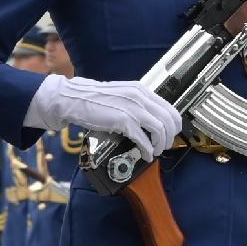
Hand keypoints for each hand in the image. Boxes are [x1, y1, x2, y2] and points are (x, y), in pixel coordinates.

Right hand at [29, 73, 181, 158]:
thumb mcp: (120, 97)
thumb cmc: (94, 100)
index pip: (170, 108)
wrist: (73, 100)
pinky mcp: (123, 121)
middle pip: (169, 119)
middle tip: (164, 146)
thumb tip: (148, 123)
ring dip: (161, 144)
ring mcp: (132, 109)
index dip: (174, 125)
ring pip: (161, 129)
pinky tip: (146, 155)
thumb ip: (136, 105)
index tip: (170, 134)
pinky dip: (147, 150)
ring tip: (155, 151)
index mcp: (140, 90)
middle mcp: (140, 97)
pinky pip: (144, 139)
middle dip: (170, 137)